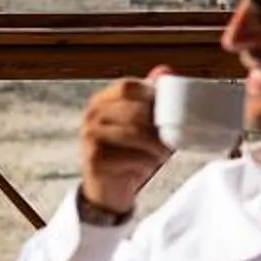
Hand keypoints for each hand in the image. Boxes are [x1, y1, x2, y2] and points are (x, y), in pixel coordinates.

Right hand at [78, 74, 171, 214]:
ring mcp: (90, 138)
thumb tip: (165, 71)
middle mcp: (91, 116)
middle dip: (158, 128)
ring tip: (161, 155)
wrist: (107, 190)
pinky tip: (146, 167)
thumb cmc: (127, 153)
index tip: (166, 111)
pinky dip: (145, 164)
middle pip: (135, 111)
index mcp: (102, 101)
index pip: (127, 86)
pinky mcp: (94, 160)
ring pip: (134, 135)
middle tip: (170, 140)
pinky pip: (130, 158)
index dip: (151, 96)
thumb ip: (150, 98)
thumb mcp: (139, 124)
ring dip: (155, 148)